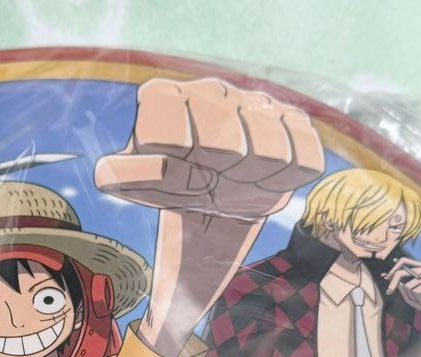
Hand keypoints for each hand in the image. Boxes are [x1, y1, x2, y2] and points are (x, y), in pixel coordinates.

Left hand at [94, 78, 324, 221]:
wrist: (215, 203)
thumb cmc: (171, 188)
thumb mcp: (137, 187)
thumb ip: (122, 176)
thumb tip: (119, 171)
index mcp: (165, 97)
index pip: (170, 131)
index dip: (176, 168)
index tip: (174, 179)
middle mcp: (211, 89)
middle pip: (226, 144)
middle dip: (217, 178)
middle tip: (213, 184)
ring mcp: (254, 101)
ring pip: (267, 150)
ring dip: (252, 179)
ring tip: (238, 182)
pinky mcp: (292, 120)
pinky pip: (301, 153)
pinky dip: (285, 176)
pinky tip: (266, 177)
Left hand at [383, 257, 420, 335]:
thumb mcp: (410, 296)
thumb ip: (401, 288)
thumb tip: (391, 278)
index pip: (404, 261)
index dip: (394, 268)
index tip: (386, 277)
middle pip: (402, 273)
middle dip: (393, 283)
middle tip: (388, 291)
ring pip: (409, 286)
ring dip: (412, 297)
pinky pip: (418, 292)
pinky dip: (420, 299)